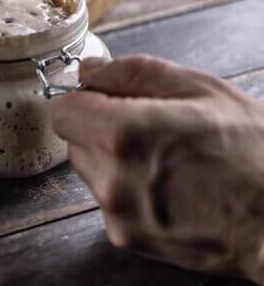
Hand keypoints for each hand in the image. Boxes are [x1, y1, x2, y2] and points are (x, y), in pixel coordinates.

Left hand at [52, 55, 263, 281]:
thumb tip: (88, 69)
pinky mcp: (126, 237)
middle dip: (99, 128)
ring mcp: (117, 214)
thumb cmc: (252, 151)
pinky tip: (166, 185)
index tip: (109, 99)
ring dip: (111, 159)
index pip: (62, 111)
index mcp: (124, 134)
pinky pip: (107, 200)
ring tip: (163, 158)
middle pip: (74, 141)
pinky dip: (125, 188)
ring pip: (89, 171)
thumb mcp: (199, 89)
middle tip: (148, 127)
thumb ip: (133, 73)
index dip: (84, 99)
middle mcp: (112, 179)